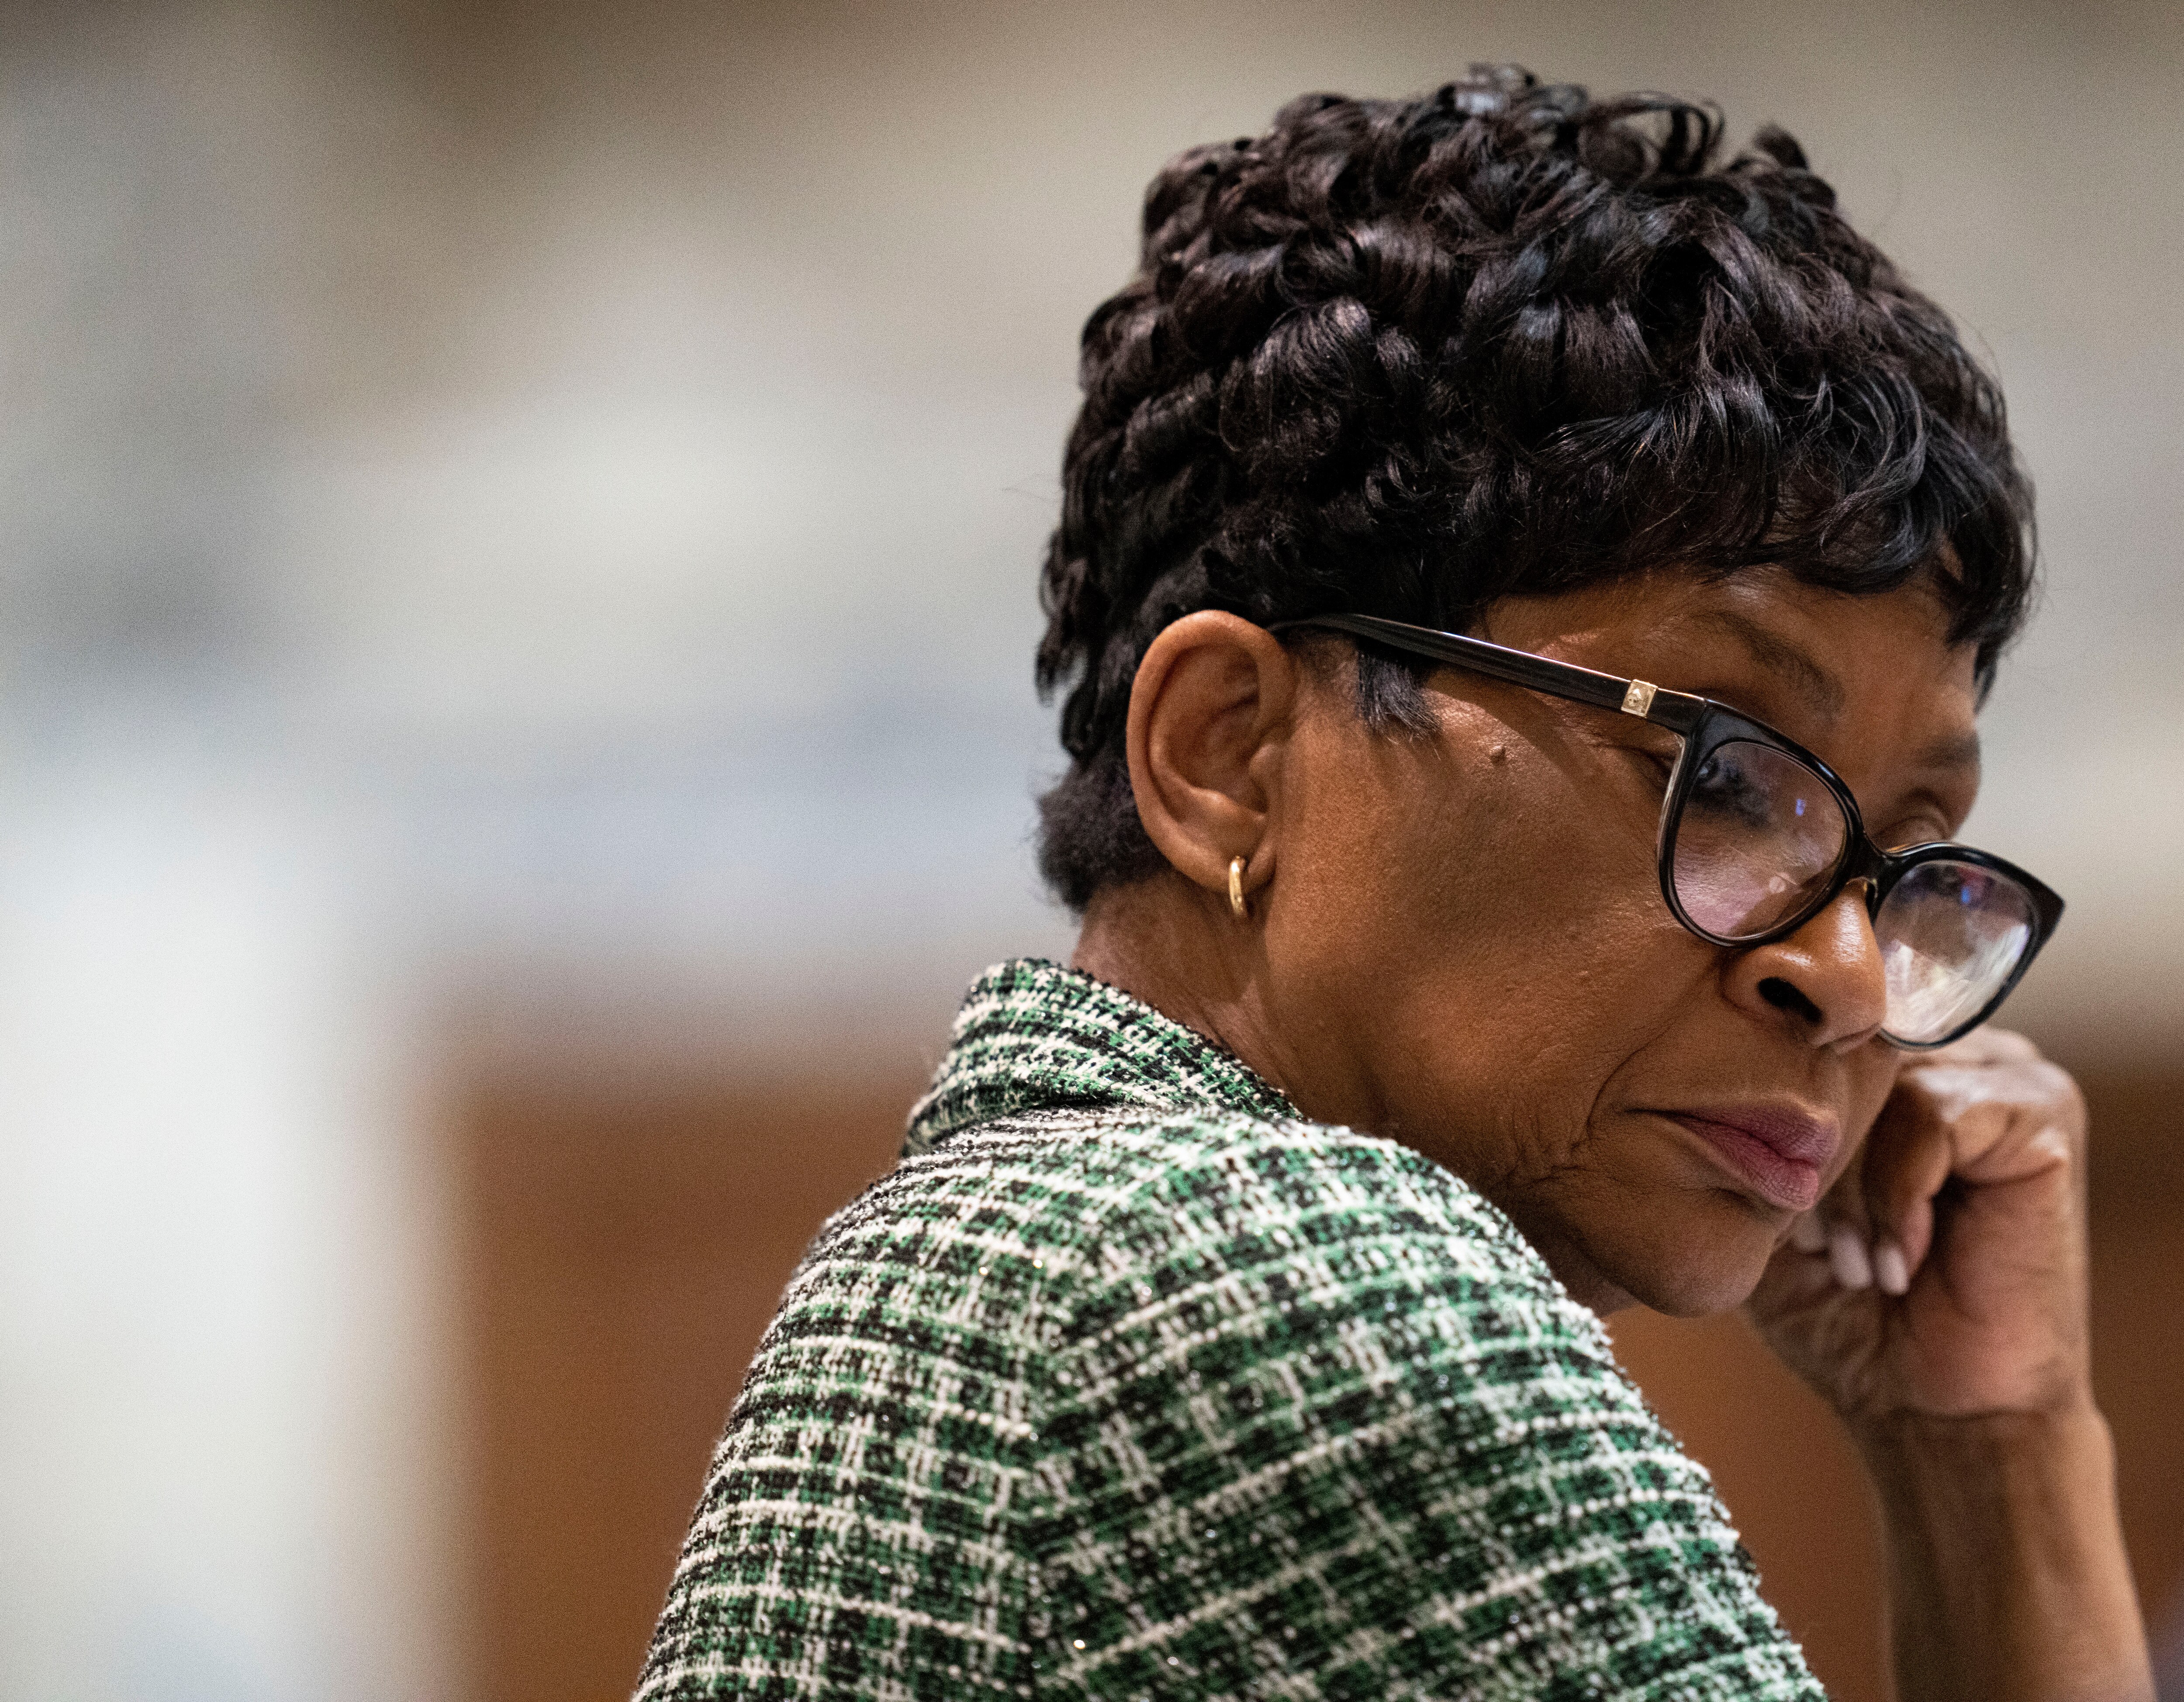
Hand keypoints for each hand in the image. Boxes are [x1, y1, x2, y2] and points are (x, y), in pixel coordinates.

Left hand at [1745, 1027, 2091, 1427]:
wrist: (1931, 1401)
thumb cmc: (1841, 1307)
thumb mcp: (1763, 1208)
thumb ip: (1739, 1133)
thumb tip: (1700, 1072)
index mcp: (1881, 1065)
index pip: (1797, 1037)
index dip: (1770, 1121)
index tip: (1777, 1217)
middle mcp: (1943, 1051)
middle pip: (1838, 1056)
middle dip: (1809, 1156)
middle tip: (1819, 1249)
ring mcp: (2000, 1072)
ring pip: (1881, 1083)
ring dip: (1850, 1183)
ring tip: (1856, 1262)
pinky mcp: (2041, 1112)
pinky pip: (1936, 1115)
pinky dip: (1899, 1194)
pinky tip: (1901, 1260)